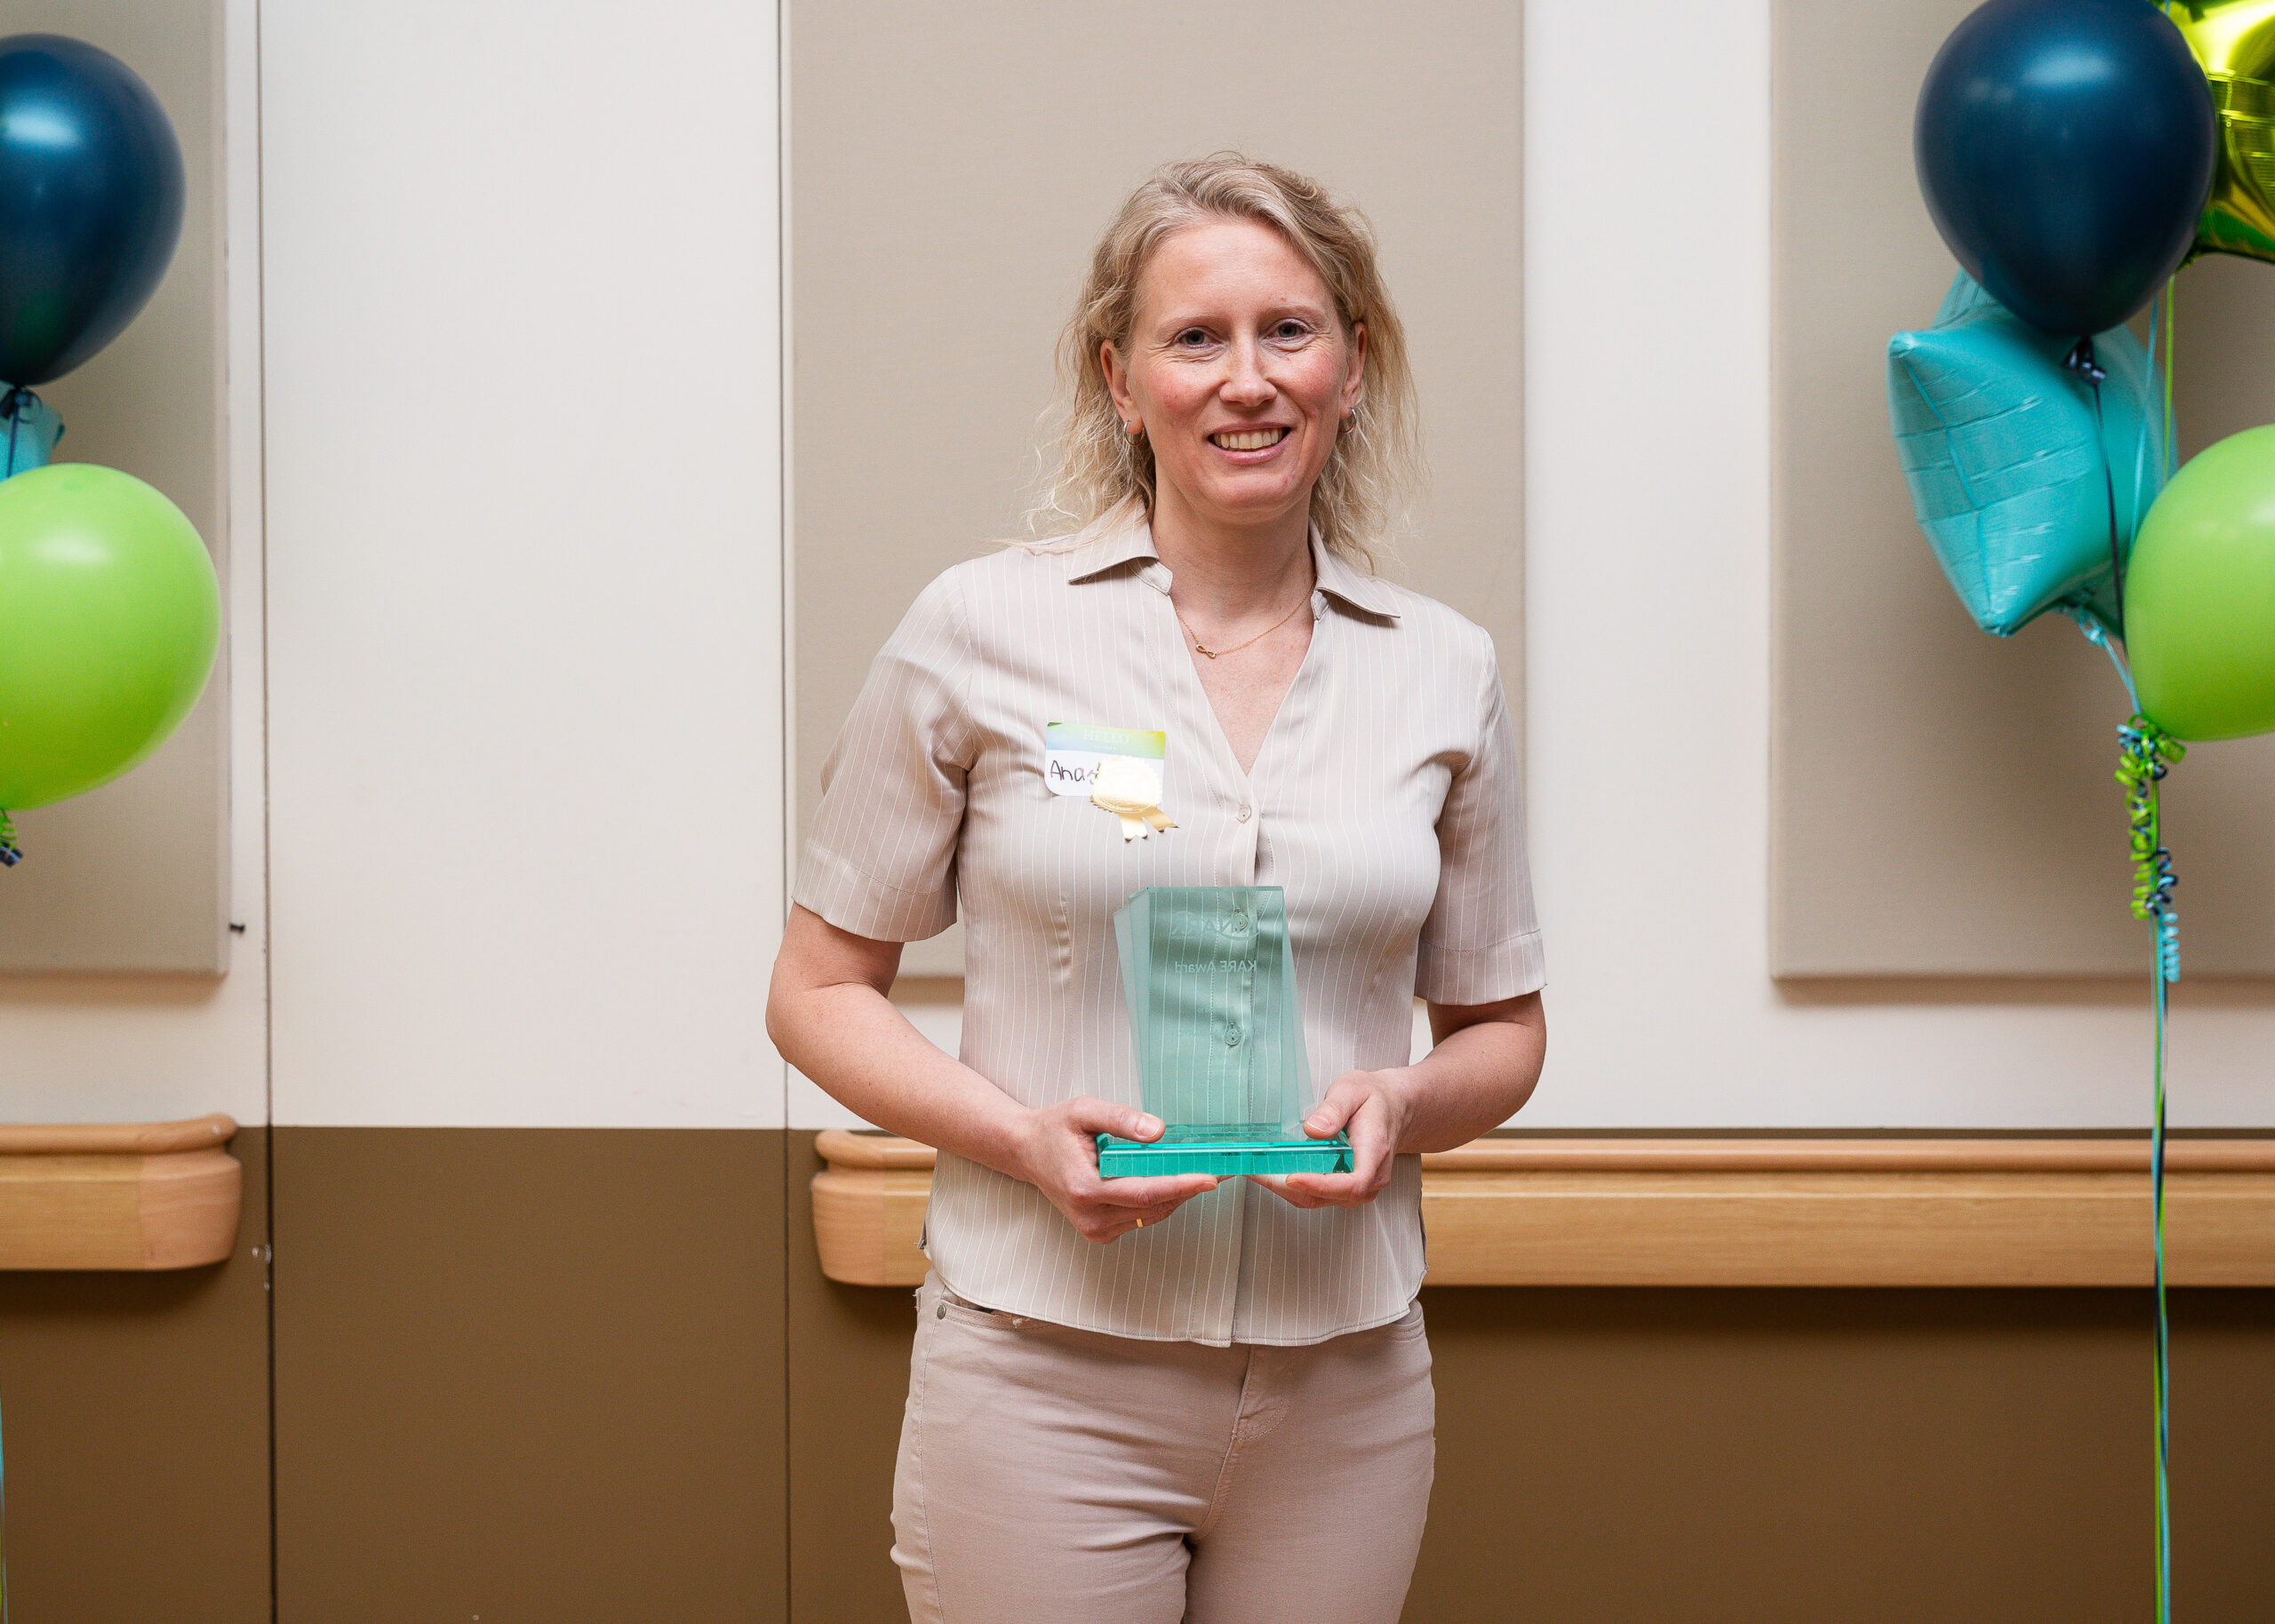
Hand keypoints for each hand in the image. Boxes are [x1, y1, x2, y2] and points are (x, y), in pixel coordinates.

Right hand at [1008, 1096, 1219, 1242]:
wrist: (1026, 1151)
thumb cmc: (1054, 1129)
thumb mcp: (1084, 1111)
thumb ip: (1121, 1119)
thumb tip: (1158, 1131)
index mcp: (1085, 1189)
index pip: (1144, 1192)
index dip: (1180, 1185)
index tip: (1209, 1178)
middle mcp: (1089, 1216)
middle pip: (1153, 1207)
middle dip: (1187, 1188)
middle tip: (1218, 1169)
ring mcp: (1094, 1229)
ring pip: (1150, 1215)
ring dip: (1176, 1195)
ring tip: (1197, 1171)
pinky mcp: (1099, 1233)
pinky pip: (1140, 1218)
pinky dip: (1159, 1201)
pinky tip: (1168, 1181)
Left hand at [1255, 1068, 1411, 1209]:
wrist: (1393, 1108)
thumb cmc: (1374, 1098)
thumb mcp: (1353, 1090)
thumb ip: (1334, 1108)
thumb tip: (1314, 1129)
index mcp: (1375, 1152)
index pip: (1353, 1183)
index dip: (1321, 1186)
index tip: (1293, 1178)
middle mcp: (1371, 1177)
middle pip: (1332, 1197)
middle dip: (1292, 1189)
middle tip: (1259, 1173)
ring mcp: (1361, 1186)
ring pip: (1322, 1200)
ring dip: (1289, 1191)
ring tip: (1260, 1173)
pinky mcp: (1348, 1187)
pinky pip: (1321, 1196)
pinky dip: (1296, 1188)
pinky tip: (1275, 1174)